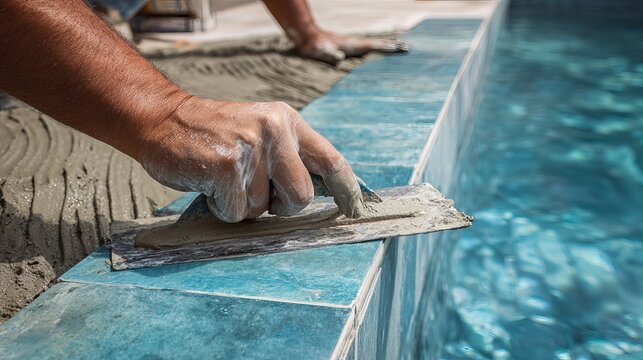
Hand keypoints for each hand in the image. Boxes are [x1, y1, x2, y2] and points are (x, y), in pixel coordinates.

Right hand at [137, 97, 363, 222]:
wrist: (162, 120)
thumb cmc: (214, 135)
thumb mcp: (259, 131)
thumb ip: (287, 156)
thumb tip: (314, 194)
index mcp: (287, 121)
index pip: (330, 159)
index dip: (347, 189)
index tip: (355, 209)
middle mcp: (274, 130)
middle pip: (302, 196)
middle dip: (281, 206)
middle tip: (257, 193)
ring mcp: (250, 147)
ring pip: (264, 209)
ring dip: (243, 205)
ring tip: (225, 179)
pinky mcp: (226, 167)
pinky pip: (237, 212)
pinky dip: (222, 208)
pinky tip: (210, 183)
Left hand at [297, 31, 408, 63]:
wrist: (309, 39)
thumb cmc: (316, 47)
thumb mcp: (322, 51)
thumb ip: (330, 54)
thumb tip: (339, 58)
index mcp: (354, 45)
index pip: (375, 46)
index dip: (387, 47)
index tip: (400, 48)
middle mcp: (357, 43)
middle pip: (380, 44)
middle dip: (394, 45)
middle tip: (410, 47)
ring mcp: (355, 45)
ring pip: (376, 45)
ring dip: (389, 46)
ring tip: (403, 46)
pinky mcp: (352, 48)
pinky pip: (370, 49)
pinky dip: (380, 49)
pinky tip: (383, 52)